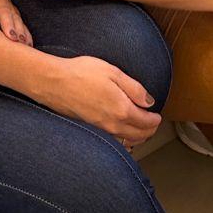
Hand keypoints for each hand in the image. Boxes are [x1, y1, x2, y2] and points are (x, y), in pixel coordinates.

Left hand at [0, 0, 31, 44]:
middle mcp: (1, 6)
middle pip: (6, 14)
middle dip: (9, 25)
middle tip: (11, 37)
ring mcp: (12, 13)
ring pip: (18, 22)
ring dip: (21, 32)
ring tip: (22, 43)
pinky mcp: (19, 20)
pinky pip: (25, 28)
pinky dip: (28, 37)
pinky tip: (29, 46)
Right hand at [37, 55, 161, 143]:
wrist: (55, 83)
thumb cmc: (82, 73)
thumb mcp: (113, 72)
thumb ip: (134, 88)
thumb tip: (149, 101)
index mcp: (122, 109)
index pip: (146, 122)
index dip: (155, 119)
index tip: (158, 116)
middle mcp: (113, 124)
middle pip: (138, 135)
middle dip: (149, 131)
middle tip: (154, 124)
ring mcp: (102, 129)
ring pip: (127, 141)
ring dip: (138, 137)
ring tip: (142, 130)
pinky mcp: (92, 129)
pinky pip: (115, 139)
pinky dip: (124, 139)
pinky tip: (122, 132)